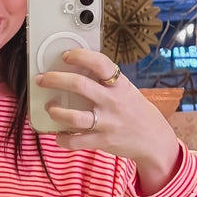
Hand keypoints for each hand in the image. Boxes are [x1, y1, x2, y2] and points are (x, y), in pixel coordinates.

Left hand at [37, 48, 181, 192]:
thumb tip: (79, 69)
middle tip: (42, 79)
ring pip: (74, 116)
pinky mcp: (102, 141)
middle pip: (79, 85)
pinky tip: (59, 135)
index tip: (66, 56)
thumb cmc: (136, 112)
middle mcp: (112, 101)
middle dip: (55, 80)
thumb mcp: (127, 90)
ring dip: (56, 111)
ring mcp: (107, 122)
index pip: (100, 63)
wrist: (154, 140)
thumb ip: (107, 81)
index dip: (80, 56)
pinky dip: (63, 139)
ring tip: (50, 107)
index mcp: (119, 85)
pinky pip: (76, 141)